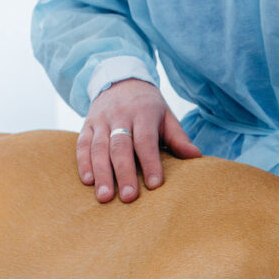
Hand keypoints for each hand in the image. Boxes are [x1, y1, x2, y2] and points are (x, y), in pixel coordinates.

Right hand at [77, 79, 201, 202]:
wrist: (121, 81)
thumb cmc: (149, 108)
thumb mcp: (167, 117)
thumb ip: (179, 138)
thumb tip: (196, 156)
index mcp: (143, 113)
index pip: (146, 140)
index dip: (150, 162)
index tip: (155, 185)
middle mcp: (119, 116)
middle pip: (120, 147)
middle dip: (124, 173)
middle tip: (129, 197)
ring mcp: (100, 120)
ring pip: (98, 148)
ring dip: (101, 173)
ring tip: (105, 197)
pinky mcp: (87, 125)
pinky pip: (82, 145)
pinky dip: (84, 163)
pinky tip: (88, 181)